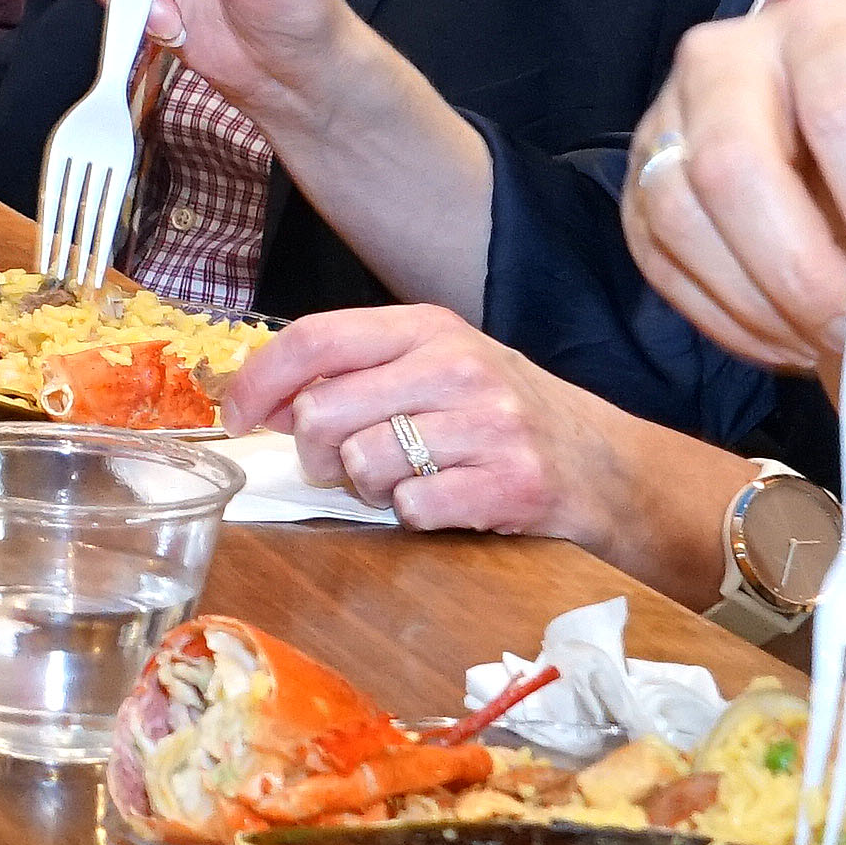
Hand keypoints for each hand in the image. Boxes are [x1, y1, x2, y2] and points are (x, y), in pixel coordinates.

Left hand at [239, 308, 672, 570]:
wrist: (610, 467)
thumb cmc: (506, 417)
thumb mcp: (440, 368)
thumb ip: (362, 370)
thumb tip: (266, 397)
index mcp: (430, 328)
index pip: (315, 338)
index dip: (260, 380)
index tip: (235, 415)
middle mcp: (458, 366)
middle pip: (324, 411)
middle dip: (315, 451)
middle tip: (342, 464)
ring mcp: (488, 425)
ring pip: (363, 465)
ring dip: (370, 488)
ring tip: (409, 480)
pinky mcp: (509, 484)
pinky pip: (412, 508)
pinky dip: (414, 516)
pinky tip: (445, 502)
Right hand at [622, 0, 845, 371]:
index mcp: (821, 26)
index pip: (841, 107)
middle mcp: (723, 56)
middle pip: (732, 165)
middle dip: (801, 270)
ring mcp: (665, 119)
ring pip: (681, 221)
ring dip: (760, 303)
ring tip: (826, 338)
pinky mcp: (635, 186)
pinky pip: (658, 264)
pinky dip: (727, 318)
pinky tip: (785, 333)